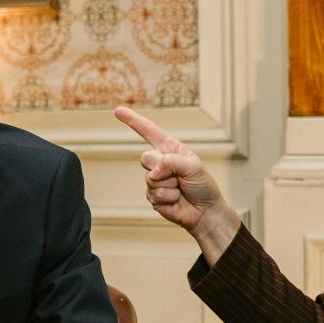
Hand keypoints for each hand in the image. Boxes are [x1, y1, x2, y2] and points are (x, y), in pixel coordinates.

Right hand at [114, 107, 240, 262]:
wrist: (205, 211)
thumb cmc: (203, 186)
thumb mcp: (193, 165)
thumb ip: (171, 162)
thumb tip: (153, 172)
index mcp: (170, 149)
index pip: (148, 131)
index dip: (133, 121)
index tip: (118, 111)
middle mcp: (160, 162)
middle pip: (145, 158)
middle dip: (163, 168)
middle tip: (179, 177)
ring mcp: (155, 180)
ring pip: (150, 179)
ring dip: (169, 186)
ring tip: (180, 189)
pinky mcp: (153, 196)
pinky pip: (153, 194)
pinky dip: (168, 198)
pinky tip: (176, 200)